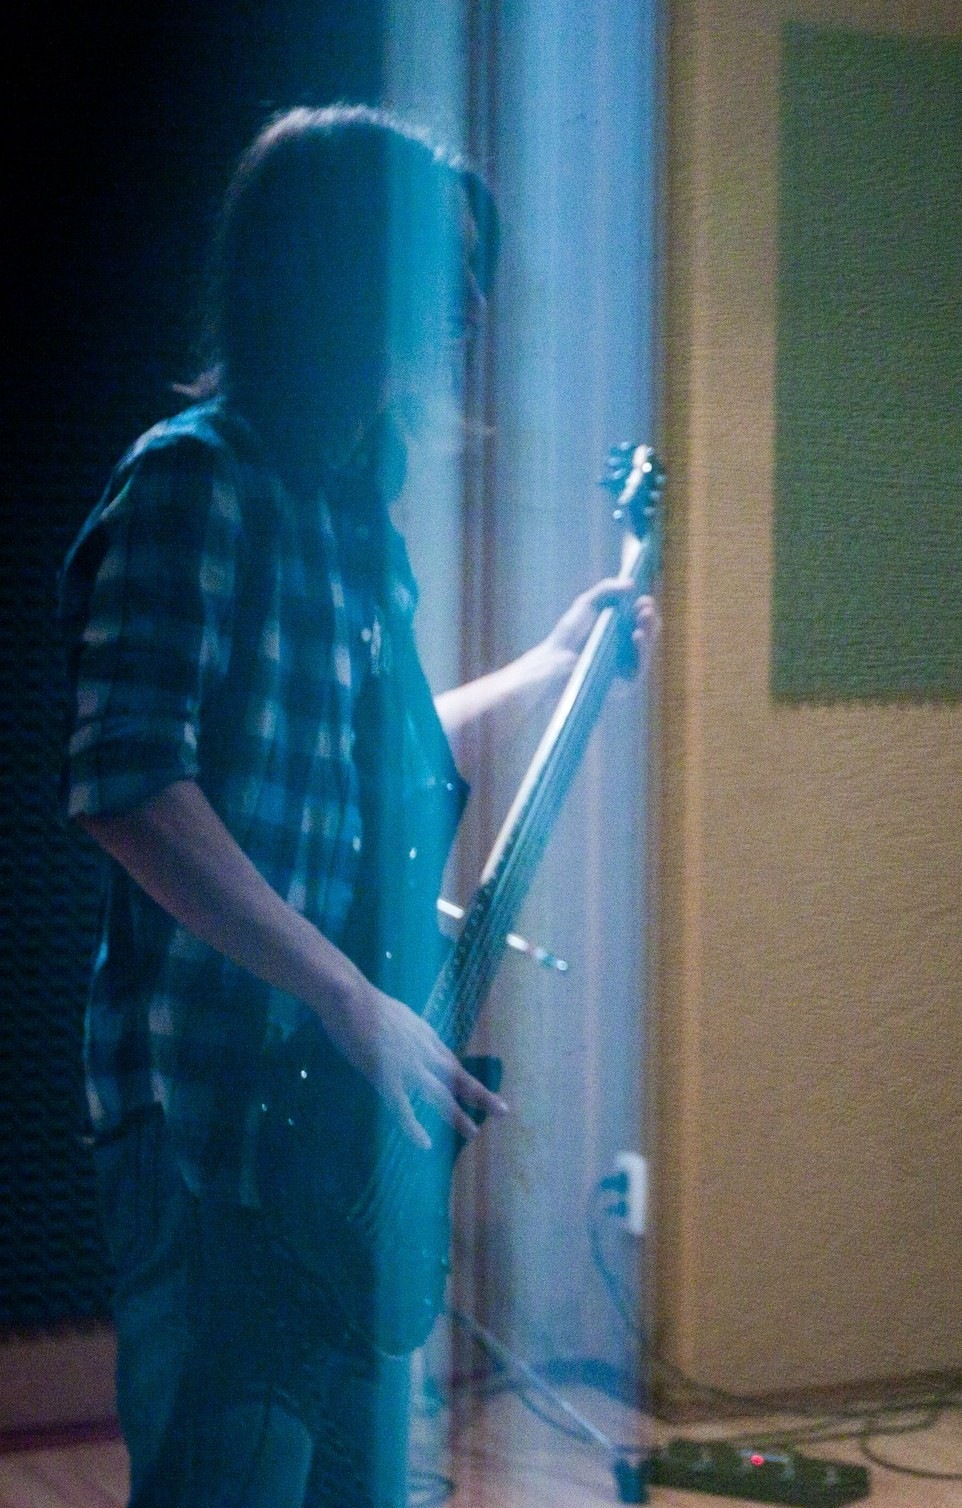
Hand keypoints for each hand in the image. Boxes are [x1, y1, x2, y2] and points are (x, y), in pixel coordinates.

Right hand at [318, 975, 508, 1150]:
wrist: (349, 997)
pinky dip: (414, 1126)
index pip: (450, 1061)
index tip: (477, 1094)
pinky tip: (425, 1143)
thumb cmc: (363, 1002)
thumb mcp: (396, 1014)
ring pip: (439, 1094)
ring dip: (457, 1115)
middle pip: (457, 1076)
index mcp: (424, 1035)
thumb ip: (405, 1029)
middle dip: (480, 1095)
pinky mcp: (386, 1077)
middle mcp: (423, 1051)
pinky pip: (402, 1107)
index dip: (463, 1079)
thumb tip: (405, 1032)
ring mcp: (407, 1065)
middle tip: (503, 1111)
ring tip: (473, 1133)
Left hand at [541, 578, 659, 679]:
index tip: (644, 600)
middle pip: (647, 633)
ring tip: (645, 616)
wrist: (556, 660)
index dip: (644, 609)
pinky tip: (638, 635)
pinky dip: (642, 651)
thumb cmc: (569, 635)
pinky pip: (640, 666)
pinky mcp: (625, 681)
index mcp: (620, 630)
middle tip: (646, 608)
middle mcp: (627, 648)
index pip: (640, 619)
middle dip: (650, 619)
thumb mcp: (586, 604)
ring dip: (650, 631)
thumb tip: (630, 583)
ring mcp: (627, 665)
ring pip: (647, 648)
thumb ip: (606, 590)